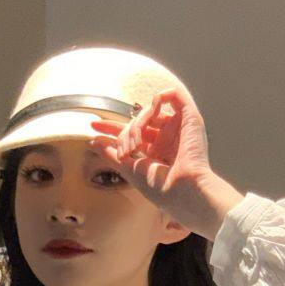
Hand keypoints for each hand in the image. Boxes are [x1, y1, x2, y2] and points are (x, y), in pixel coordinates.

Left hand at [89, 87, 244, 242]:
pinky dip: (160, 97)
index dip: (113, 128)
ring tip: (135, 143)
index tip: (93, 126)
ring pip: (151, 110)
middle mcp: (168, 138)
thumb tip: (94, 142)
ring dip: (137, 123)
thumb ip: (112, 154)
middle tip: (124, 151)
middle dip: (124, 132)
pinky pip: (175, 95)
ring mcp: (179, 127)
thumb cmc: (160, 188)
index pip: (132, 133)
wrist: (182, 191)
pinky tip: (153, 108)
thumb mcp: (130, 170)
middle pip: (138, 121)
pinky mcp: (191, 118)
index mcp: (157, 151)